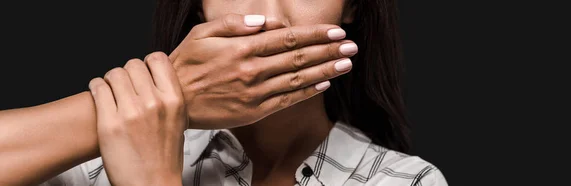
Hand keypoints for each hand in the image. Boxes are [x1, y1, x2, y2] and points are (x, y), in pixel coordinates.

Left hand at [88, 52, 185, 185]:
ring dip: (110, 80)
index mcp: (174, 100)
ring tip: (111, 92)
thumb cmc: (164, 157)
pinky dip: (96, 88)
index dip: (147, 64)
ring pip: (113, 73)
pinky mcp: (109, 122)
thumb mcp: (178, 120)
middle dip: (127, 73)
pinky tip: (101, 97)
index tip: (143, 72)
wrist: (152, 184)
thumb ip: (167, 96)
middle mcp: (154, 103)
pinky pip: (97, 88)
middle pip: (133, 64)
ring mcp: (131, 112)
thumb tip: (152, 76)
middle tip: (125, 85)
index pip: (158, 59)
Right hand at [170, 14, 357, 128]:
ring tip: (346, 63)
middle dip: (329, 50)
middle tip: (351, 46)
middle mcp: (253, 70)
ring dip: (325, 70)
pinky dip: (307, 91)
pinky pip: (287, 100)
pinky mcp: (255, 111)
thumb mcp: (202, 34)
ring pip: (298, 78)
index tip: (336, 32)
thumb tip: (265, 22)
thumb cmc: (186, 65)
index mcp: (242, 48)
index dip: (315, 34)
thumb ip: (235, 25)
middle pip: (299, 57)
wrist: (173, 101)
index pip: (288, 38)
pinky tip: (324, 84)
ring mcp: (255, 92)